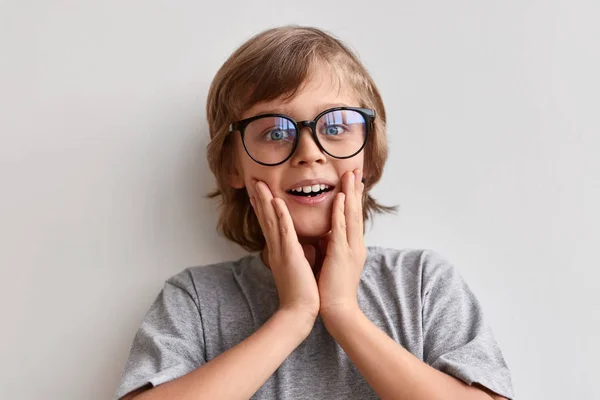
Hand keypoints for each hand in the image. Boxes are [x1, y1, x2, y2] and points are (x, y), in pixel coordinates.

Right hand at [248, 180, 319, 321]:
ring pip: (271, 220)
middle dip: (260, 199)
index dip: (264, 207)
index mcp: (279, 250)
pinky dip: (279, 216)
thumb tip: (306, 245)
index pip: (270, 224)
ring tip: (259, 185)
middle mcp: (276, 248)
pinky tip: (276, 203)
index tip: (260, 192)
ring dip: (265, 201)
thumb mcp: (299, 267)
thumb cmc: (302, 291)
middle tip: (254, 181)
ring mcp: (281, 251)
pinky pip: (284, 232)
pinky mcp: (289, 255)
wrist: (300, 311)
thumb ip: (299, 253)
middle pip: (266, 218)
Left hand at [317, 169, 366, 318]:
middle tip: (355, 169)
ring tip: (350, 175)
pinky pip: (340, 228)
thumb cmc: (332, 288)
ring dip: (350, 193)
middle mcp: (354, 244)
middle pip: (355, 211)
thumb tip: (324, 236)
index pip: (352, 217)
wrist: (338, 310)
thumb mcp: (333, 262)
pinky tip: (340, 197)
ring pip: (350, 215)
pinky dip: (340, 211)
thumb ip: (331, 247)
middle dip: (355, 189)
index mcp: (351, 246)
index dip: (353, 198)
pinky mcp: (341, 254)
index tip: (352, 181)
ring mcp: (350, 248)